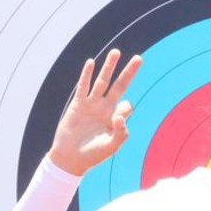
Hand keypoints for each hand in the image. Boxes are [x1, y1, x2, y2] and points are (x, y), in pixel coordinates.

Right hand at [48, 49, 142, 175]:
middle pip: (119, 86)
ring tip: (116, 52)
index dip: (125, 111)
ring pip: (102, 81)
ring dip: (109, 67)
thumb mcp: (111, 147)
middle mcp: (105, 108)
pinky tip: (91, 62)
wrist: (70, 158)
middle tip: (139, 58)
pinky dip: (86, 75)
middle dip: (129, 73)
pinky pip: (84, 86)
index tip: (116, 121)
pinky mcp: (78, 105)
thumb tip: (120, 114)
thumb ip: (121, 133)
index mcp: (115, 118)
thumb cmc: (93, 155)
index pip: (127, 106)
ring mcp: (91, 105)